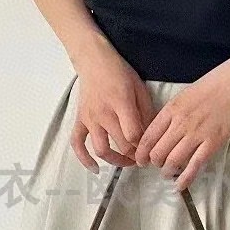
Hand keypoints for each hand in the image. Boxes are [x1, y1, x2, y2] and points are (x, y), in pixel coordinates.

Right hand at [71, 43, 157, 170]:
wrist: (94, 60)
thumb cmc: (119, 72)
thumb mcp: (139, 88)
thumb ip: (146, 112)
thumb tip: (152, 135)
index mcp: (121, 104)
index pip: (134, 135)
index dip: (144, 147)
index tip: (151, 150)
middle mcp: (104, 114)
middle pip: (120, 145)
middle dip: (134, 156)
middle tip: (143, 157)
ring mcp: (89, 118)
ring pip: (100, 149)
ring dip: (115, 161)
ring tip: (126, 162)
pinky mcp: (80, 120)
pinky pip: (77, 143)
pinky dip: (84, 159)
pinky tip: (95, 168)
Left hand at [133, 52, 229, 191]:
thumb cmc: (211, 85)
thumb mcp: (183, 96)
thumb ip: (171, 114)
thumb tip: (160, 133)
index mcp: (171, 110)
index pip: (148, 137)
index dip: (141, 152)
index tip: (140, 159)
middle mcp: (180, 123)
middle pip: (158, 152)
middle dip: (154, 163)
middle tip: (156, 165)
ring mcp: (197, 134)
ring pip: (173, 161)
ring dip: (167, 171)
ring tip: (167, 173)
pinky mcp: (213, 143)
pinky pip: (195, 166)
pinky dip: (185, 178)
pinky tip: (180, 185)